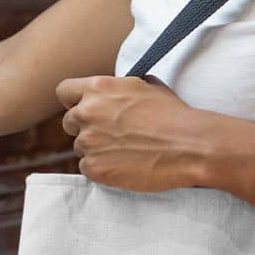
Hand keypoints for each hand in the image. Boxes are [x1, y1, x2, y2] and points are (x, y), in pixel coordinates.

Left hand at [55, 74, 209, 191]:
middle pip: (69, 122)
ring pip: (80, 147)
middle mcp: (87, 113)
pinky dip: (103, 168)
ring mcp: (88, 142)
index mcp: (98, 89)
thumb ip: (120, 88)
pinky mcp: (95, 168)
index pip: (64, 91)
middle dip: (86, 128)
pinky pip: (88, 168)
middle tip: (112, 135)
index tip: (86, 109)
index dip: (75, 101)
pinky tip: (125, 164)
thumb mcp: (147, 86)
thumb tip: (116, 90)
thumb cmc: (174, 115)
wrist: (190, 146)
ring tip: (126, 151)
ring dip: (97, 149)